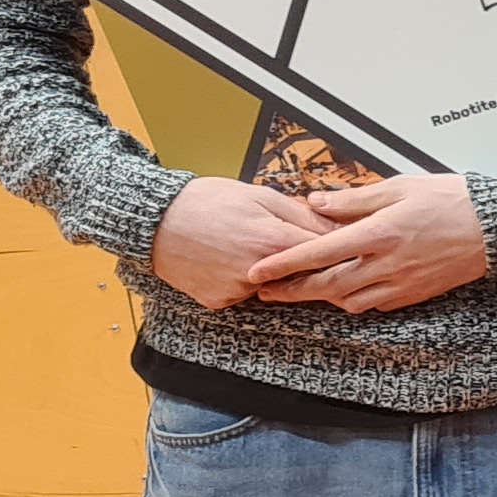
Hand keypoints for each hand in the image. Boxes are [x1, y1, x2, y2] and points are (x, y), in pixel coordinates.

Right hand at [149, 177, 329, 309]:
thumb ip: (301, 213)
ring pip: (273, 285)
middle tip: (290, 244)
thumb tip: (336, 224)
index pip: (326, 254)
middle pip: (303, 275)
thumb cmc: (204, 202)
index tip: (344, 245)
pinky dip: (243, 280)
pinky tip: (227, 259)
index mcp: (273, 241)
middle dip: (306, 262)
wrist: (152, 221)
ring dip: (274, 272)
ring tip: (246, 244)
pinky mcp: (220, 301)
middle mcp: (259, 273)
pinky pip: (245, 293)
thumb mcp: (260, 195)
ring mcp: (238, 291)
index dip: (338, 248)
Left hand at [245, 174, 486, 311]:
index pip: (318, 252)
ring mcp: (401, 282)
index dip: (283, 263)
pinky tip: (345, 291)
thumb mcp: (401, 187)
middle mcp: (386, 263)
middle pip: (326, 285)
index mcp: (379, 233)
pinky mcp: (414, 294)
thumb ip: (354, 198)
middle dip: (291, 291)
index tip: (258, 270)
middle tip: (266, 292)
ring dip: (321, 297)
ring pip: (348, 300)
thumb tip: (316, 202)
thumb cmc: (452, 201)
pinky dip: (353, 300)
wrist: (496, 229)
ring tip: (302, 291)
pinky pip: (374, 304)